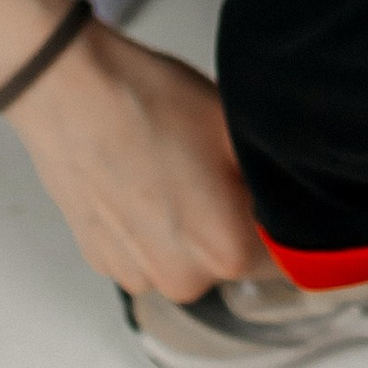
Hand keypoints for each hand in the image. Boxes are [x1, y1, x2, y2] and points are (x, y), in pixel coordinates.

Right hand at [5, 17, 267, 298]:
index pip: (287, 258)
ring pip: (187, 259)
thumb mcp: (237, 126)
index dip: (283, 219)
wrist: (68, 87)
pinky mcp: (101, 259)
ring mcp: (135, 274)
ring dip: (189, 228)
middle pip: (233, 259)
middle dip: (235, 222)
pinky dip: (149, 227)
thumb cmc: (152, 100)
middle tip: (216, 167)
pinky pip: (146, 254)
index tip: (265, 187)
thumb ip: (277, 177)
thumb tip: (299, 196)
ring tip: (172, 169)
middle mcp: (182, 280)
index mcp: (228, 252)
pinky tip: (140, 179)